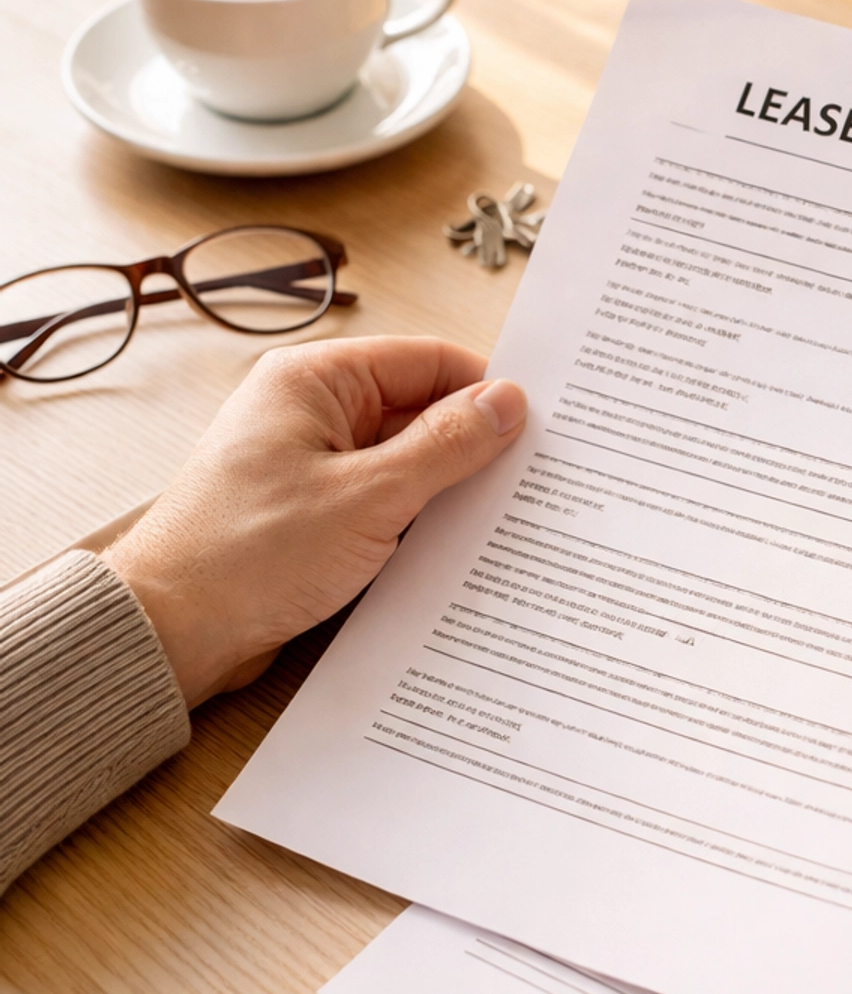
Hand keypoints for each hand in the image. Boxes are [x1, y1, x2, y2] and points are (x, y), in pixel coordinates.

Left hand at [106, 338, 526, 707]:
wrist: (170, 633)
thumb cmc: (245, 556)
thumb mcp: (367, 498)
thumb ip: (445, 447)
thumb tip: (507, 404)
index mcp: (314, 380)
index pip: (427, 361)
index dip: (485, 392)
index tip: (538, 428)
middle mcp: (310, 412)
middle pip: (419, 411)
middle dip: (470, 447)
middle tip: (530, 481)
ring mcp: (309, 464)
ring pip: (403, 462)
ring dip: (442, 491)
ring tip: (496, 520)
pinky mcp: (309, 513)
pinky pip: (380, 502)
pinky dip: (413, 521)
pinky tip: (449, 550)